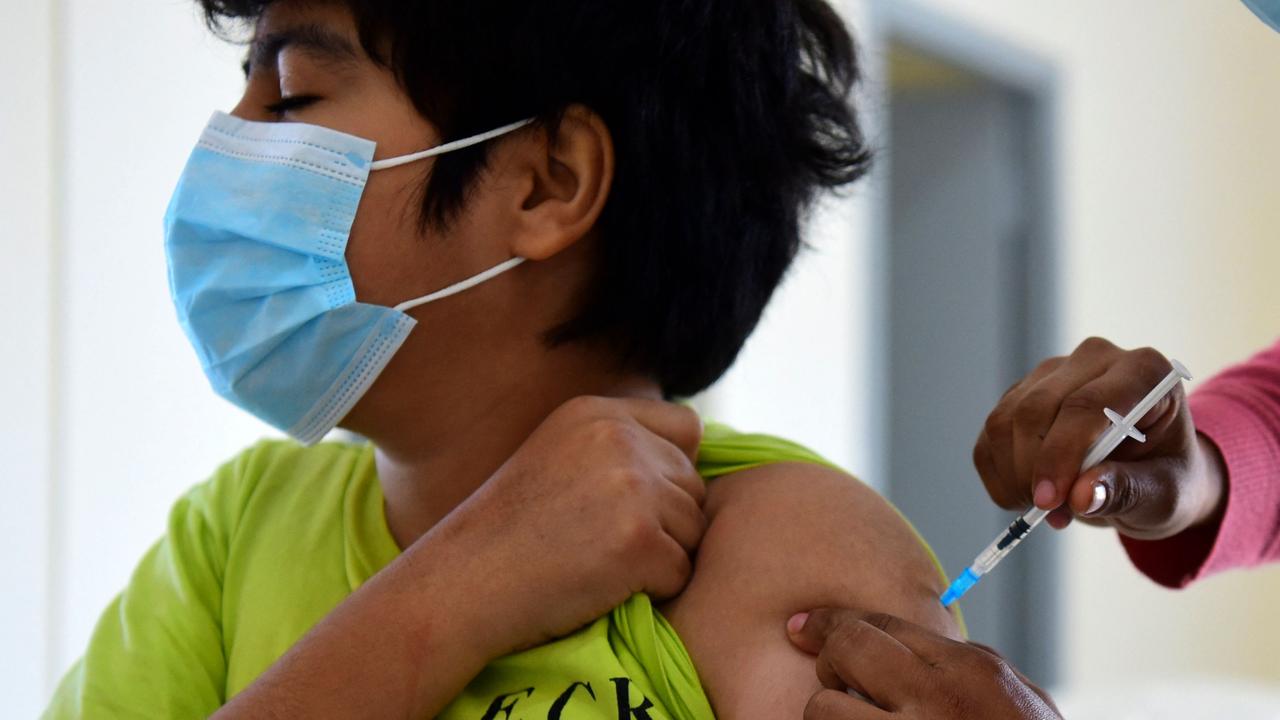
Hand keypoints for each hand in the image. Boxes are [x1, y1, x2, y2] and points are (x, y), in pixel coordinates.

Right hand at [438, 395, 706, 658]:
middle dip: (668, 521)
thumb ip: (617, 445)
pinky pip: (681, 572)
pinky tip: (603, 588)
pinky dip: (653, 591)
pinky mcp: (639, 540)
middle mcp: (618, 439)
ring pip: (694, 530)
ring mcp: (631, 487)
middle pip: (694, 485)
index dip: (673, 471)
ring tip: (601, 565)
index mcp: (597, 413)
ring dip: (662, 557)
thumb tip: (696, 458)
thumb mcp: (556, 456)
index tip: (634, 503)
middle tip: (606, 544)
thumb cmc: (507, 534)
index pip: (687, 428)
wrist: (463, 584)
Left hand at [788, 609, 1059, 719]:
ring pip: (824, 710)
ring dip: (831, 716)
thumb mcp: (1014, 697)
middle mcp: (936, 703)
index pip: (880, 625)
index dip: (831, 622)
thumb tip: (908, 641)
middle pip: (846, 652)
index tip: (802, 627)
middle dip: (831, 663)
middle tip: (838, 683)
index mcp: (968, 673)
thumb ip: (961, 666)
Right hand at [972, 337, 1227, 538]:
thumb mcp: (1164, 495)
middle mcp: (1094, 359)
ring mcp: (1052, 373)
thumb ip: (1128, 491)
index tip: (1050, 502)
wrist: (1149, 473)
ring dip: (1014, 475)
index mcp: (1143, 371)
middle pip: (1037, 409)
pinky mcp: (1020, 393)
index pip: (1087, 404)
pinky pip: (990, 436)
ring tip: (1047, 508)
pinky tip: (1027, 494)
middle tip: (1049, 514)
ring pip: (1005, 421)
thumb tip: (1080, 497)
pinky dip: (1000, 475)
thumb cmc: (1166, 478)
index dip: (1061, 454)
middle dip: (1033, 470)